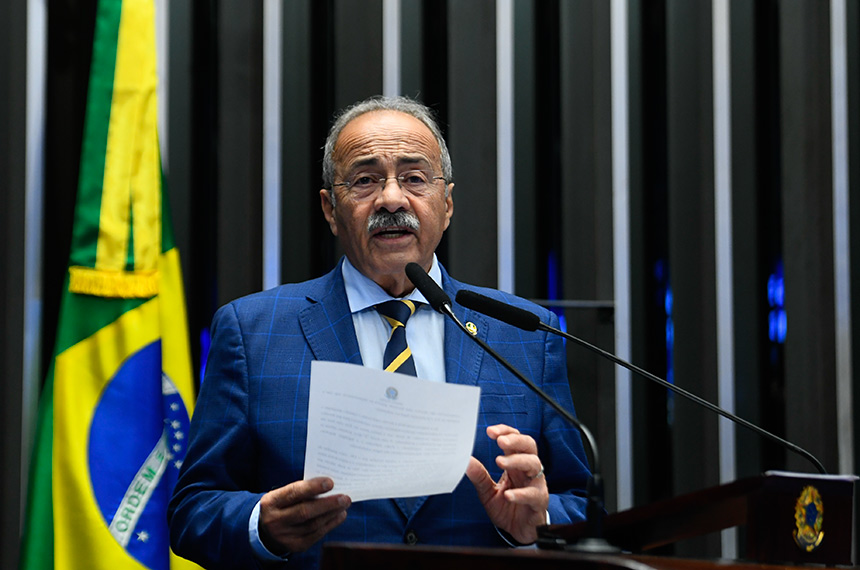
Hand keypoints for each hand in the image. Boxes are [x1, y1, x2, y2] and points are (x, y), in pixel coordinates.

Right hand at [257, 477, 350, 554]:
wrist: (266, 530)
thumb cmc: (282, 505)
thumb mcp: (283, 495)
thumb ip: (301, 490)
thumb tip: (329, 486)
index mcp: (271, 502)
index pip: (293, 493)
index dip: (312, 487)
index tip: (330, 482)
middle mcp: (275, 520)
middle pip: (305, 512)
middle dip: (328, 504)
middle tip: (345, 497)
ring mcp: (284, 536)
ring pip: (313, 524)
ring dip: (332, 514)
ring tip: (344, 504)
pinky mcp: (294, 545)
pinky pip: (316, 535)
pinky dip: (330, 524)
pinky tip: (339, 515)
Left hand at [466, 424, 548, 544]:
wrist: (520, 531)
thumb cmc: (507, 507)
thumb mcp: (488, 492)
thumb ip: (479, 477)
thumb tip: (465, 461)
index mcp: (516, 464)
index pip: (515, 440)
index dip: (505, 432)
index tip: (490, 431)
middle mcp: (528, 470)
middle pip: (529, 446)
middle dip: (515, 440)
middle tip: (500, 441)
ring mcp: (535, 484)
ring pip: (534, 464)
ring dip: (517, 460)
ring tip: (499, 462)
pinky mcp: (538, 501)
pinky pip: (533, 494)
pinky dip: (520, 493)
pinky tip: (508, 495)